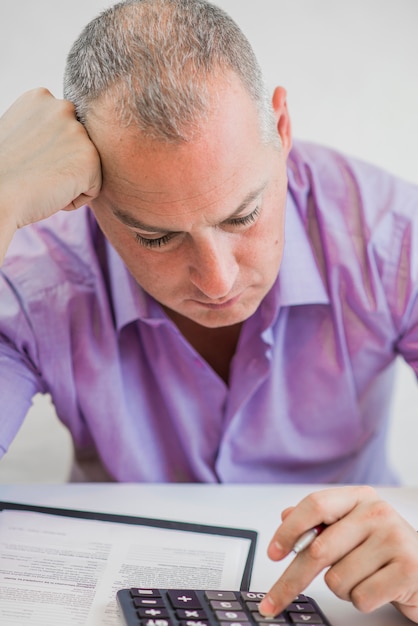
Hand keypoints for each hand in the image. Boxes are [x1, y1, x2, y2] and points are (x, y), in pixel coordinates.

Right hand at [0, 88, 101, 257]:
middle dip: (62, 164)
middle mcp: (63, 107)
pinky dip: (74, 199)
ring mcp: (78, 131)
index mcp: (41, 98)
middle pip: (80, 148)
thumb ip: (45, 128)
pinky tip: (50, 192)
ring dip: (68, 181)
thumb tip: (61, 138)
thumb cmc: (3, 173)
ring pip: (88, 168)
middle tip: (34, 172)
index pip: (65, 131)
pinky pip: (93, 189)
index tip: (27, 158)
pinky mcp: (90, 159)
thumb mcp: (20, 134)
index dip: (48, 153)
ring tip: (41, 181)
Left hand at [259, 485, 417, 622]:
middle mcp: (376, 512)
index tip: (272, 553)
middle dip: (291, 581)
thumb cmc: (386, 551)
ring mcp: (394, 539)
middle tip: (274, 601)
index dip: (288, 530)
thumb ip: (320, 522)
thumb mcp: (353, 530)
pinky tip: (378, 589)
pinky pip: (360, 596)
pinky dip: (362, 601)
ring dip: (343, 589)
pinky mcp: (408, 569)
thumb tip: (285, 516)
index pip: (314, 505)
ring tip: (363, 579)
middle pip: (317, 549)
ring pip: (337, 579)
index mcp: (359, 497)